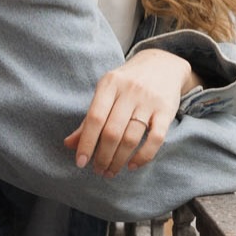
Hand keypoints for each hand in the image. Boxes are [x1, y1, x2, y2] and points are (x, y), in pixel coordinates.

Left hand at [64, 49, 195, 176]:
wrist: (162, 64)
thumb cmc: (127, 83)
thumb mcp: (106, 92)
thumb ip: (89, 118)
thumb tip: (69, 145)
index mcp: (110, 84)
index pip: (95, 118)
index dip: (86, 143)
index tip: (80, 162)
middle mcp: (129, 91)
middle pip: (112, 131)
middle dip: (103, 156)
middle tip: (98, 171)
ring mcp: (149, 100)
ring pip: (131, 138)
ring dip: (119, 160)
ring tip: (111, 171)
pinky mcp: (166, 110)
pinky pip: (156, 139)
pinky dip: (143, 156)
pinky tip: (132, 165)